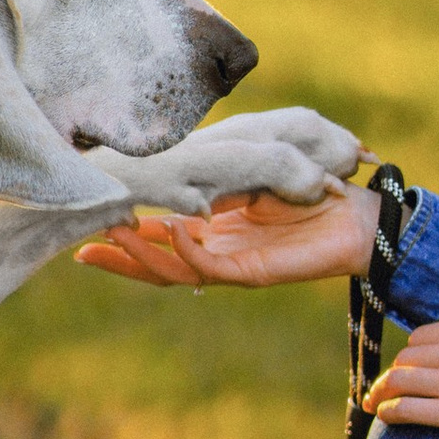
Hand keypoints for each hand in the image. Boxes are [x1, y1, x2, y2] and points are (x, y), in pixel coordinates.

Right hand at [77, 181, 380, 288]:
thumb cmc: (310, 194)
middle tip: (81, 250)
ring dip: (144, 255)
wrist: (357, 217)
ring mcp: (231, 265)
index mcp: (211, 233)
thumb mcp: (250, 177)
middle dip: (119, 259)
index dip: (124, 237)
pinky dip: (187, 250)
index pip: (157, 241)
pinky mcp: (251, 272)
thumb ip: (217, 178)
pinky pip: (209, 266)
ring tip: (116, 233)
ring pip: (175, 272)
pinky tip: (172, 228)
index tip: (87, 227)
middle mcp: (216, 253)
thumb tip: (178, 166)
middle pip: (156, 265)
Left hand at [365, 318, 438, 438]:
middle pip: (408, 359)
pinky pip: (407, 410)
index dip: (412, 356)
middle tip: (383, 390)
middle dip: (394, 375)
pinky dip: (390, 412)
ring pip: (400, 382)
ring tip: (375, 404)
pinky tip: (385, 417)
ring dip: (382, 393)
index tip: (408, 369)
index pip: (425, 337)